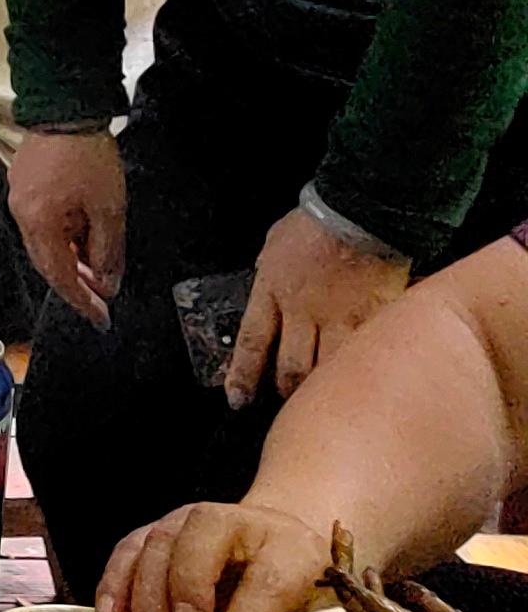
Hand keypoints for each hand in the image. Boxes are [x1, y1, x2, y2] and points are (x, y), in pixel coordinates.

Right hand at [10, 127, 126, 325]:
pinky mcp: (23, 183)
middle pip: (46, 261)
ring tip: (97, 265)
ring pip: (44, 242)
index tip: (101, 319)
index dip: (81, 300)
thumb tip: (106, 282)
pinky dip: (62, 236)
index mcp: (38, 222)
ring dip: (70, 257)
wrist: (65, 106)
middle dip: (75, 282)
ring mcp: (18, 197)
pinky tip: (82, 235)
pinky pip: (42, 222)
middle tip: (101, 298)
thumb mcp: (108, 208)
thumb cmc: (88, 158)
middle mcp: (20, 214)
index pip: (58, 274)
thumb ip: (107, 250)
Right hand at [99, 499, 365, 611]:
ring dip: (146, 589)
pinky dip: (116, 578)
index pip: (267, 579)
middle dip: (187, 586)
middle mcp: (241, 522)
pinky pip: (132, 546)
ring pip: (161, 539)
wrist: (287, 552)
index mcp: (294, 548)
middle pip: (203, 533)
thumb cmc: (311, 602)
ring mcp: (195, 520)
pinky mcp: (164, 530)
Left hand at [227, 201, 411, 405]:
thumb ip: (269, 273)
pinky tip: (364, 382)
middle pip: (291, 366)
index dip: (242, 375)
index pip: (251, 342)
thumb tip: (265, 283)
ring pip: (327, 370)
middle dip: (286, 389)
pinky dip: (362, 371)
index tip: (237, 399)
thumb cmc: (315, 223)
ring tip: (324, 398)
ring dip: (323, 386)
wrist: (358, 212)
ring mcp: (340, 320)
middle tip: (287, 398)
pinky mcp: (374, 321)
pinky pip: (365, 356)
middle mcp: (302, 312)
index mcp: (272, 290)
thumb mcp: (274, 246)